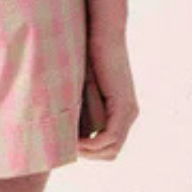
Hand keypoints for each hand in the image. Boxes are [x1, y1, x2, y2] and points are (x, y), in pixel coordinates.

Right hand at [78, 33, 138, 158]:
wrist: (103, 35)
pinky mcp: (124, 106)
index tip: (69, 145)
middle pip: (111, 153)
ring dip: (89, 152)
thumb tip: (62, 126)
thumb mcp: (81, 88)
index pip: (108, 147)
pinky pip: (110, 138)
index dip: (89, 152)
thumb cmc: (89, 56)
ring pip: (111, 149)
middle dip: (89, 155)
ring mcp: (129, 112)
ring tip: (69, 146)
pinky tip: (76, 142)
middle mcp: (129, 115)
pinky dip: (92, 145)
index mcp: (121, 112)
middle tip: (68, 148)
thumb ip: (79, 107)